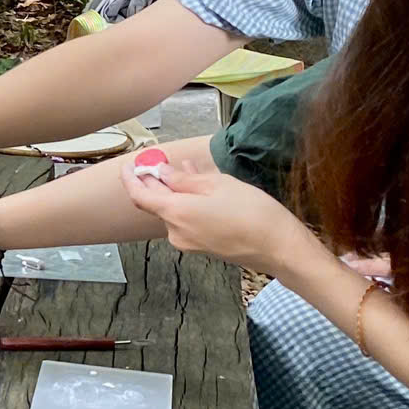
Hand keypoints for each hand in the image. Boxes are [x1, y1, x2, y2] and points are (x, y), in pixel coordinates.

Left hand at [119, 148, 310, 274]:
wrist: (279, 248)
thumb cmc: (253, 213)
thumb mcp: (219, 185)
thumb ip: (185, 179)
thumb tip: (162, 172)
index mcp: (176, 214)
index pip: (140, 196)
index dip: (131, 179)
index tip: (129, 164)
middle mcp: (176, 232)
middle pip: (157, 204)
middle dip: (156, 181)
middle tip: (159, 160)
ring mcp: (189, 243)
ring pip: (174, 211)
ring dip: (175, 191)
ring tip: (185, 168)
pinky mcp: (202, 248)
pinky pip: (187, 221)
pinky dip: (188, 203)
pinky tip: (199, 188)